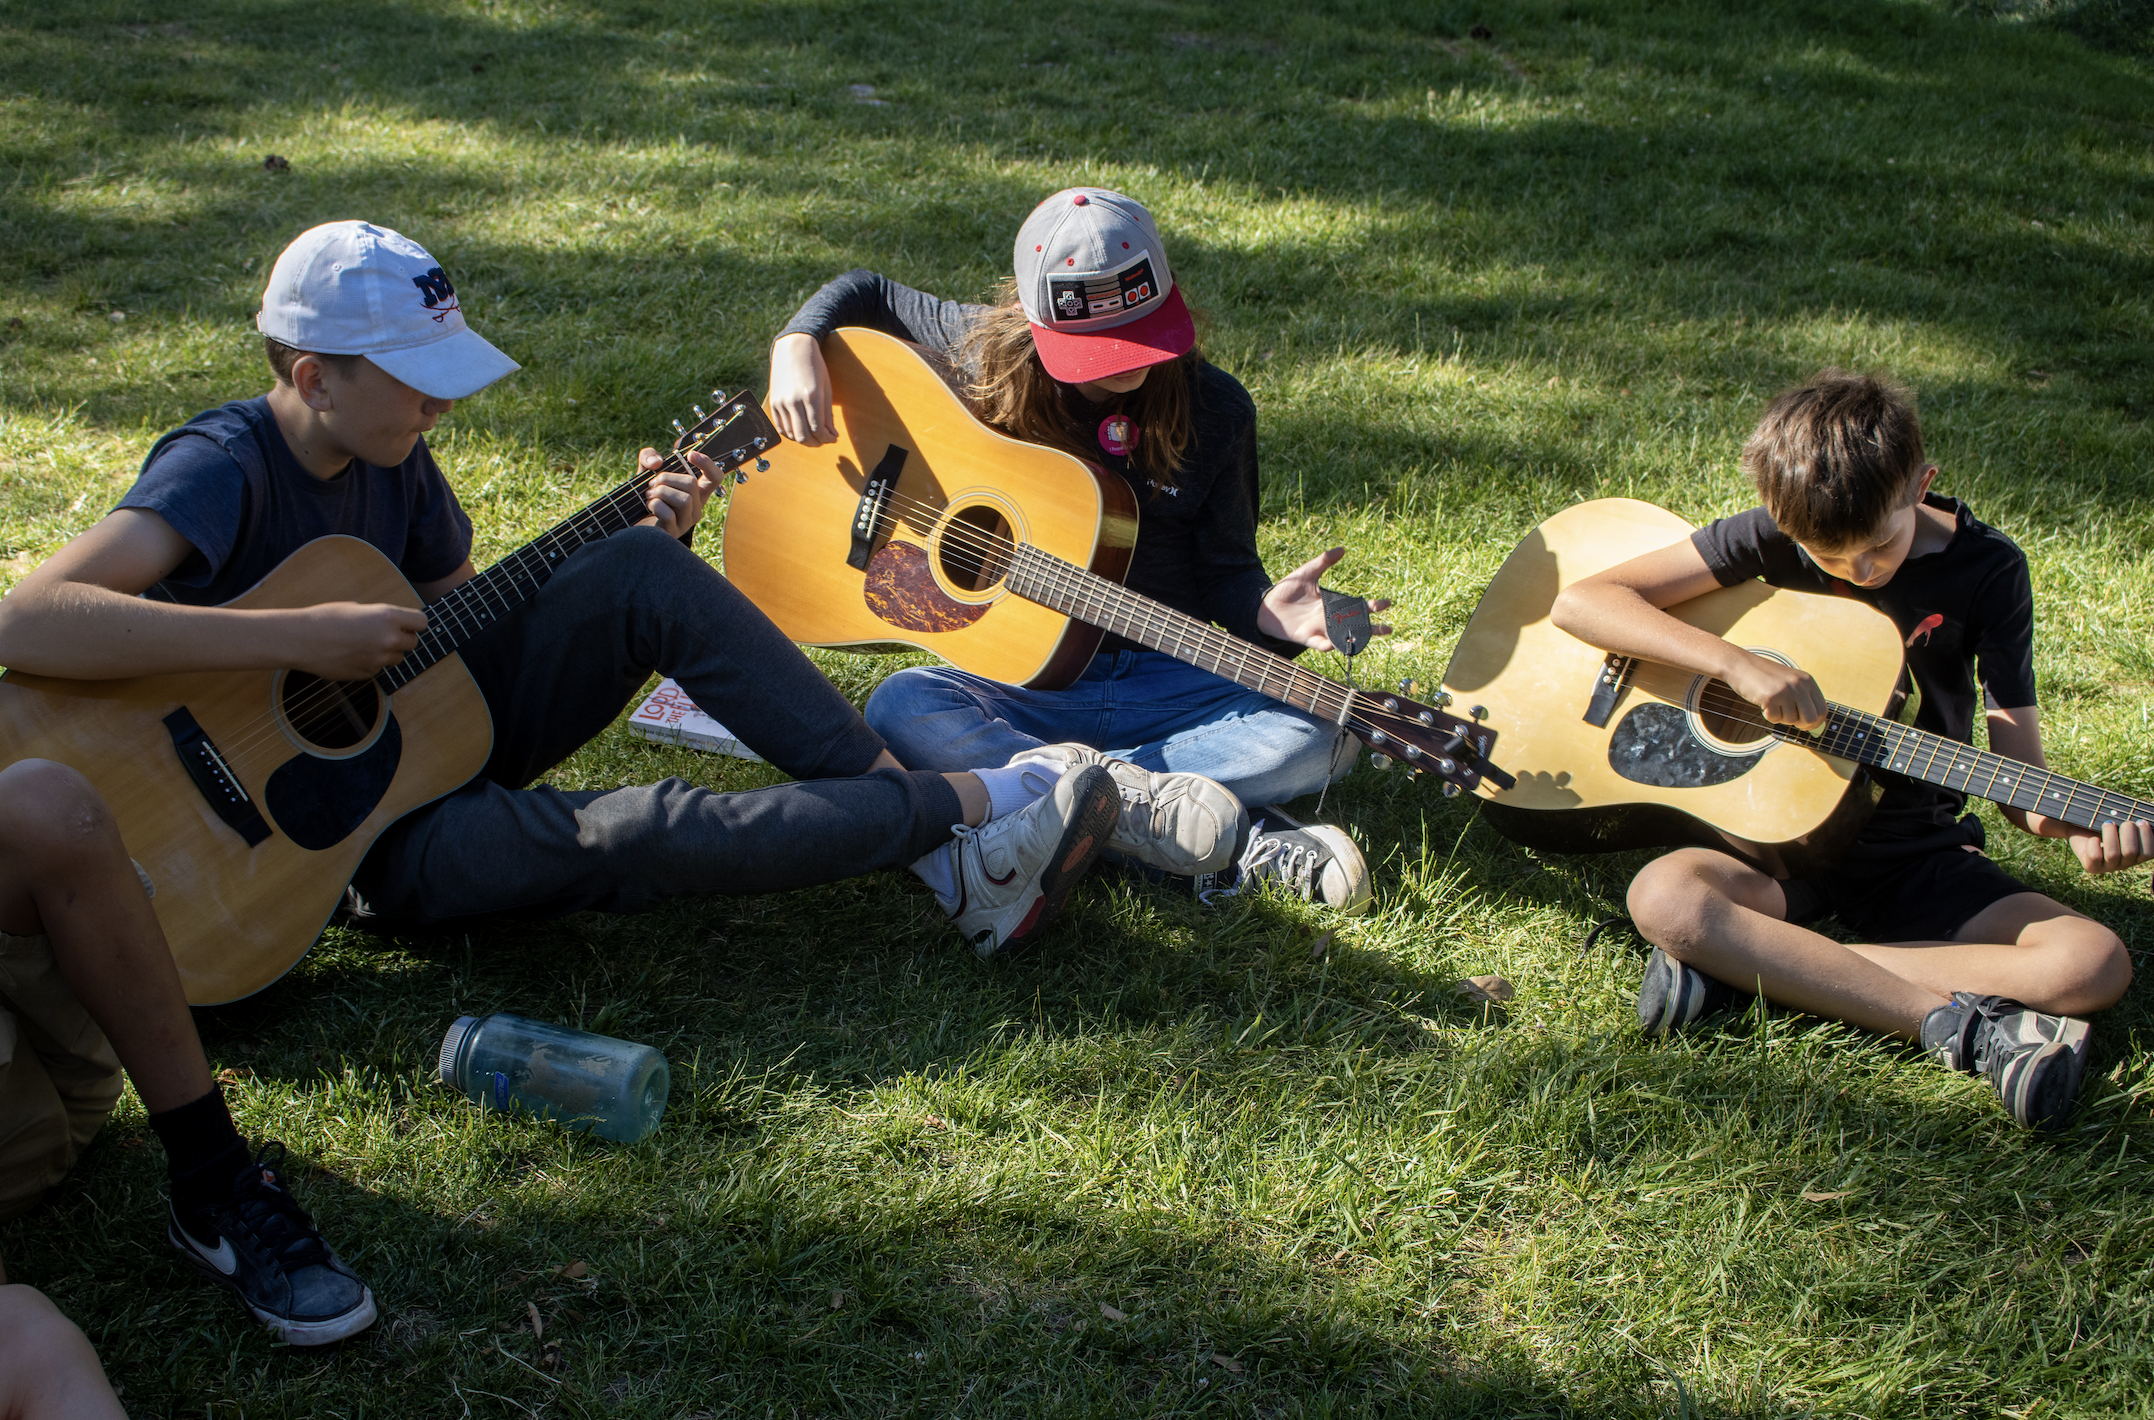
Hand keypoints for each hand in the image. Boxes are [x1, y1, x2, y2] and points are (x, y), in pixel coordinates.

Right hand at [288, 602, 427, 680]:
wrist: (301, 639)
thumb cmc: (325, 618)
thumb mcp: (358, 608)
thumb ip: (381, 618)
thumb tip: (395, 625)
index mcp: (388, 617)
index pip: (422, 622)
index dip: (414, 623)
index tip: (407, 623)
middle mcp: (388, 639)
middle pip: (413, 643)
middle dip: (402, 638)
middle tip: (383, 633)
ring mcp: (379, 659)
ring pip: (396, 658)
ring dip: (387, 652)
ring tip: (364, 643)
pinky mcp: (367, 674)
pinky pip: (378, 669)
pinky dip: (370, 663)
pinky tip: (351, 654)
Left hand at [638, 448, 720, 536]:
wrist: (632, 522)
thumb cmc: (644, 497)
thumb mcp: (645, 471)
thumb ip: (648, 457)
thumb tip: (657, 462)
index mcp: (695, 493)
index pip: (715, 478)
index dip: (707, 464)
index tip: (690, 455)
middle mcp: (695, 508)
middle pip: (692, 484)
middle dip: (667, 478)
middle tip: (653, 484)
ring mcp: (686, 522)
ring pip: (684, 500)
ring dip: (662, 492)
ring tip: (650, 495)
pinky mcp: (674, 532)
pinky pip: (669, 514)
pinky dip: (655, 505)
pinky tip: (649, 507)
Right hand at [768, 332, 833, 445]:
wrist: (793, 348)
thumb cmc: (814, 366)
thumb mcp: (826, 388)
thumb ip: (828, 414)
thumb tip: (831, 435)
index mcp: (811, 396)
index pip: (818, 429)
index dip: (827, 439)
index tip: (833, 438)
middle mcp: (794, 401)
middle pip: (803, 436)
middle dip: (816, 443)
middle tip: (823, 441)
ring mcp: (781, 402)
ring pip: (791, 435)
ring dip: (804, 440)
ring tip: (813, 436)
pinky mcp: (773, 403)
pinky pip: (781, 427)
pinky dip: (791, 434)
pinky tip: (800, 430)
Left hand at [1256, 547, 1392, 650]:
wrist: (1266, 603)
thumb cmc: (1288, 590)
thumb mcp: (1308, 572)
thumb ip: (1324, 561)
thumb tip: (1342, 549)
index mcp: (1331, 604)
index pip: (1356, 606)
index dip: (1372, 606)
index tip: (1387, 603)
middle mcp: (1328, 618)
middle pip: (1354, 625)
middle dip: (1372, 628)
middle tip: (1389, 629)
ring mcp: (1317, 629)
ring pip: (1340, 637)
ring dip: (1352, 639)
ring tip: (1365, 639)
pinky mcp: (1304, 636)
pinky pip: (1318, 643)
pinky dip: (1325, 645)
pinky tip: (1332, 645)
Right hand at [1723, 651, 1826, 731]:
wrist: (1742, 665)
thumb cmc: (1766, 676)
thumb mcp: (1790, 681)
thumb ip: (1804, 698)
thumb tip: (1816, 725)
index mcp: (1807, 680)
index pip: (1822, 710)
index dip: (1816, 722)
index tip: (1806, 725)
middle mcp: (1799, 685)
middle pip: (1811, 719)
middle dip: (1801, 725)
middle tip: (1790, 719)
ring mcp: (1785, 691)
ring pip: (1791, 720)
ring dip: (1781, 717)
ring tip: (1773, 703)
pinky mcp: (1770, 698)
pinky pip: (1775, 719)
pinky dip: (1769, 715)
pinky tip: (1764, 702)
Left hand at [2026, 813, 2153, 875]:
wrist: (2079, 824)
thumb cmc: (2105, 819)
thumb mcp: (2123, 818)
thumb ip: (2136, 821)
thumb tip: (2144, 820)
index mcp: (2138, 854)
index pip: (2150, 852)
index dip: (2147, 837)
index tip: (2140, 821)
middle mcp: (2126, 863)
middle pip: (2132, 852)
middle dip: (2127, 832)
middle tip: (2121, 822)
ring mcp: (2109, 867)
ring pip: (2113, 854)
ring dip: (2110, 834)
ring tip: (2107, 823)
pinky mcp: (2092, 867)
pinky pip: (2095, 856)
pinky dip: (2093, 843)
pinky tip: (2093, 838)